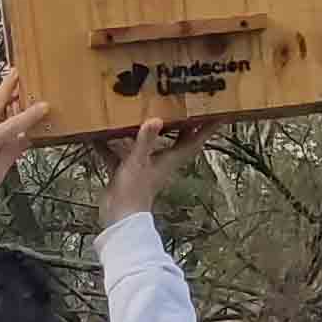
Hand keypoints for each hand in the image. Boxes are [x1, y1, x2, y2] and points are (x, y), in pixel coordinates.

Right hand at [100, 114, 218, 226]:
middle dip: (184, 122)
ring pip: (150, 143)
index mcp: (170, 158)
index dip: (208, 127)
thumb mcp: (138, 161)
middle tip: (187, 104)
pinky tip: (101, 133)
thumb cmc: (133, 193)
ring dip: (148, 130)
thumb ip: (145, 140)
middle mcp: (161, 160)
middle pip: (177, 138)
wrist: (118, 217)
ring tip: (146, 109)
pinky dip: (114, 144)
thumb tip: (156, 120)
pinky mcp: (127, 170)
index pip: (195, 140)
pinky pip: (123, 152)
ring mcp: (145, 165)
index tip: (220, 112)